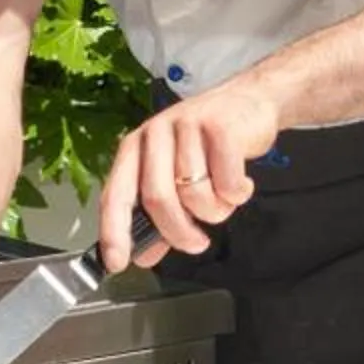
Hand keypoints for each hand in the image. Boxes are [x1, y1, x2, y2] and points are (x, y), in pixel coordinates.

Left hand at [93, 80, 281, 271]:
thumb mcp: (176, 174)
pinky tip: (239, 184)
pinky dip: (237, 194)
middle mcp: (155, 133)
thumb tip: (143, 255)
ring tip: (224, 198)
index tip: (117, 262)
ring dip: (216, 210)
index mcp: (136, 147)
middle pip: (158, 199)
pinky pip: (227, 182)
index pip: (116, 195)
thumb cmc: (208, 143)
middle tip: (197, 242)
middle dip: (180, 232)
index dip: (114, 232)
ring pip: (196, 194)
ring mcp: (187, 126)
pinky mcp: (220, 126)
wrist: (250, 101)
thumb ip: (158, 215)